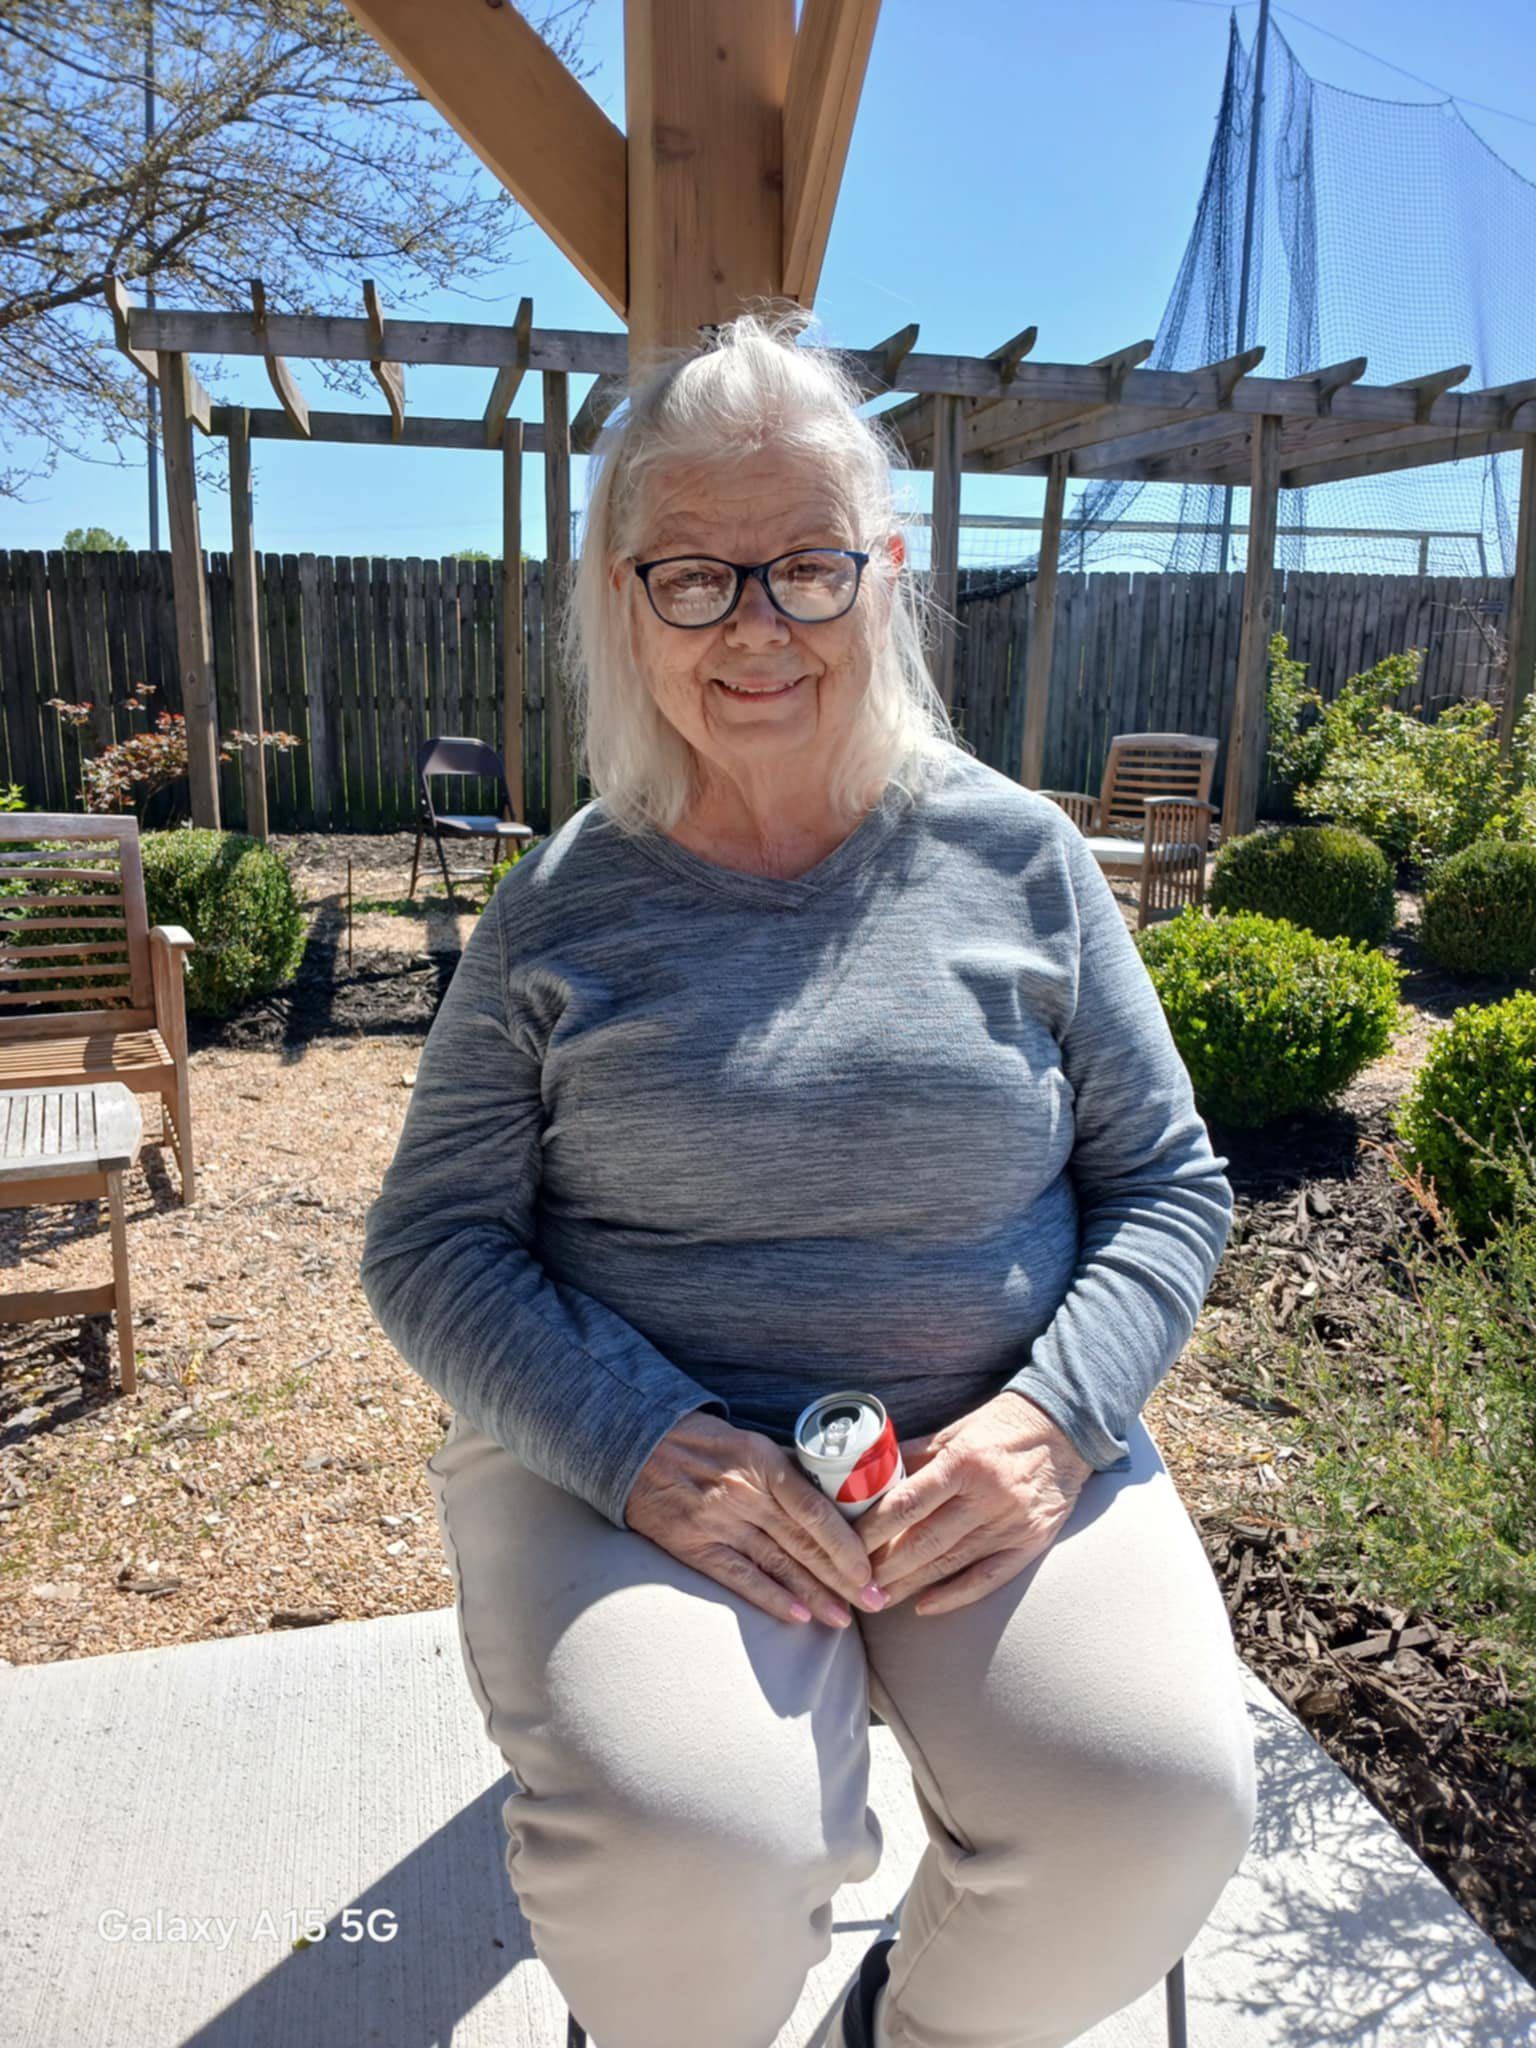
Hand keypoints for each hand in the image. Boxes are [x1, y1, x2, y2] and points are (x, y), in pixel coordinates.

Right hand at [623, 1410, 888, 1627]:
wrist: (638, 1445)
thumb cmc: (704, 1443)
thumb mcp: (751, 1443)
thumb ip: (789, 1469)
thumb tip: (839, 1491)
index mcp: (764, 1463)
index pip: (816, 1512)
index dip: (846, 1546)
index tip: (871, 1570)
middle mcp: (745, 1494)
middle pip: (804, 1544)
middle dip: (843, 1578)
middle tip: (875, 1602)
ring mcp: (718, 1522)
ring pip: (778, 1565)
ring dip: (814, 1595)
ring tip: (843, 1619)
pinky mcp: (694, 1545)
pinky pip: (739, 1577)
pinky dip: (770, 1598)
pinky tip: (797, 1618)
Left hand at [854, 1391, 1095, 1616]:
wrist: (1066, 1429)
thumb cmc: (1001, 1427)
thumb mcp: (954, 1432)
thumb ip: (913, 1456)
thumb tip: (866, 1478)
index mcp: (964, 1461)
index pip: (907, 1503)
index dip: (873, 1529)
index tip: (846, 1544)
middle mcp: (987, 1495)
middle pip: (925, 1541)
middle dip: (884, 1566)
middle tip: (854, 1582)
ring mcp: (1011, 1523)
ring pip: (950, 1563)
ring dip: (909, 1585)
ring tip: (876, 1599)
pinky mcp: (1031, 1543)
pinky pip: (988, 1578)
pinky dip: (954, 1595)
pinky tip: (924, 1606)